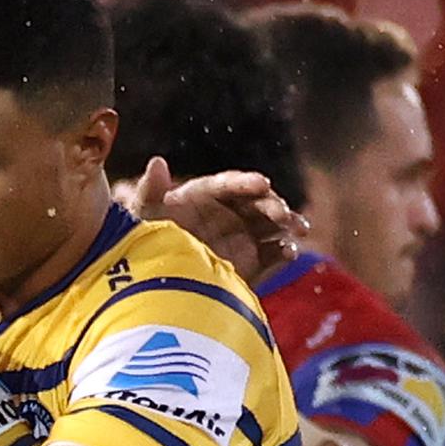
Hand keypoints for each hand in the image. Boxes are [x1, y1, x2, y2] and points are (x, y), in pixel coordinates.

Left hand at [130, 156, 309, 281]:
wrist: (154, 284)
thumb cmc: (145, 244)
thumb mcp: (145, 218)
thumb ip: (150, 192)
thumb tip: (157, 162)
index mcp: (202, 196)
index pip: (228, 185)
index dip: (245, 182)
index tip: (262, 183)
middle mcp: (225, 212)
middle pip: (254, 202)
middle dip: (272, 205)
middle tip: (283, 213)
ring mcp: (240, 235)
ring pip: (269, 224)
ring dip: (287, 223)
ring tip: (299, 228)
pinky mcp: (250, 260)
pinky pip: (271, 253)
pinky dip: (283, 251)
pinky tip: (290, 252)